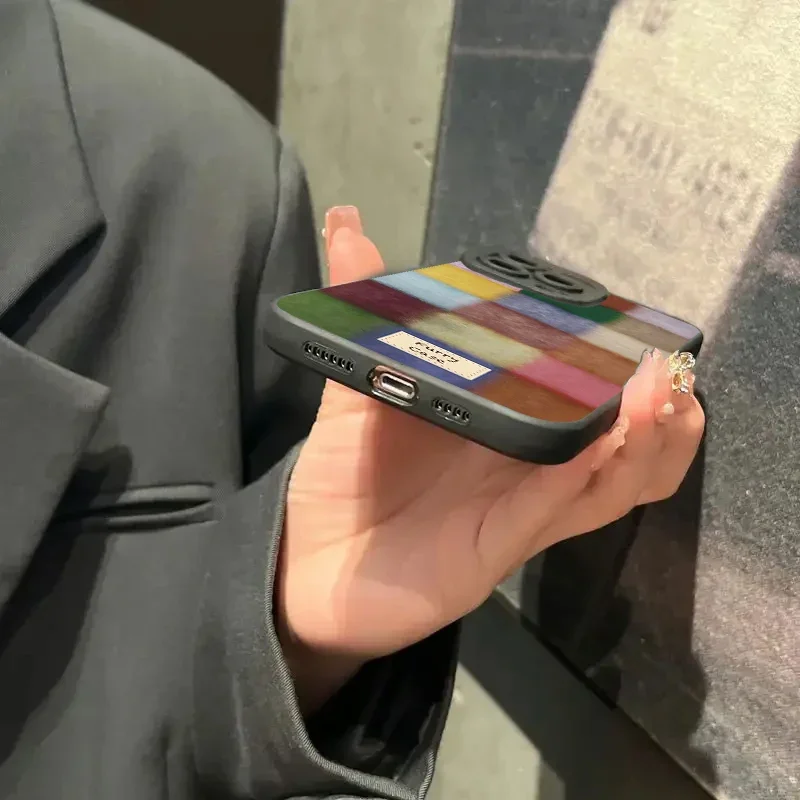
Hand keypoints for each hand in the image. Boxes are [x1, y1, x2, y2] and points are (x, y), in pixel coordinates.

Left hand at [277, 206, 704, 711]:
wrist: (308, 562)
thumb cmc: (343, 476)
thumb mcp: (358, 388)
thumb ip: (366, 312)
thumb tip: (347, 223)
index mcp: (506, 434)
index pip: (587, 407)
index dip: (627, 375)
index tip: (643, 331)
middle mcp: (524, 474)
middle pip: (622, 452)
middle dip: (660, 412)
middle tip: (672, 365)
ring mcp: (514, 514)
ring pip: (609, 486)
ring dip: (642, 440)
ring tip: (661, 392)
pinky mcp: (492, 550)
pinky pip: (549, 511)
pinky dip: (578, 474)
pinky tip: (597, 440)